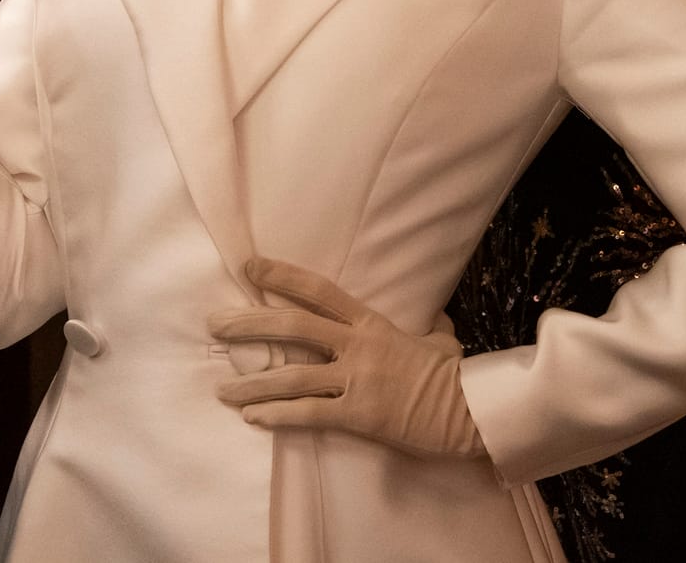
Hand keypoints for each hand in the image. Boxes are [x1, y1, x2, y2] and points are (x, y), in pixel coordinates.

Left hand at [209, 258, 483, 459]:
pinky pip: (309, 414)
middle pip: (293, 327)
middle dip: (250, 324)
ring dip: (252, 382)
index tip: (250, 267)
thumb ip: (426, 327)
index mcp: (372, 323)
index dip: (282, 277)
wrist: (469, 409)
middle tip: (216, 323)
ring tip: (221, 389)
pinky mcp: (359, 415)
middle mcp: (358, 345)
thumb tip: (434, 321)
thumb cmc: (454, 374)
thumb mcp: (440, 338)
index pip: (319, 291)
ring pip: (293, 376)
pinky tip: (252, 418)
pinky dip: (277, 416)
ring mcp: (357, 379)